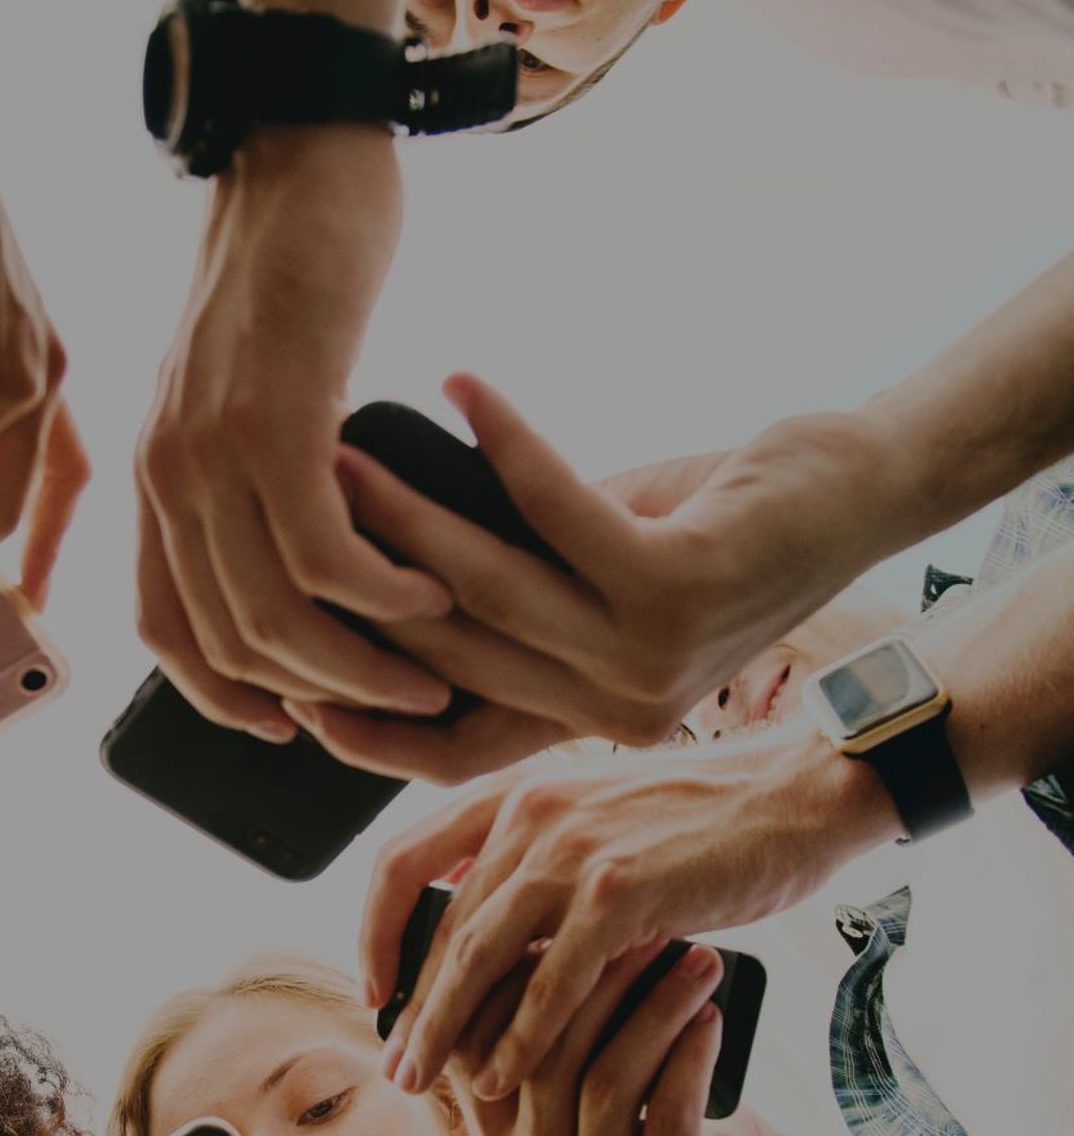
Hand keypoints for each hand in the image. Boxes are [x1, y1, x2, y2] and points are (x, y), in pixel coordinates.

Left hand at [135, 127, 450, 742]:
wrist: (293, 163)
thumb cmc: (287, 278)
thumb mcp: (245, 391)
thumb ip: (253, 476)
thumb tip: (311, 564)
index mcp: (156, 476)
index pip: (164, 628)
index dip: (223, 694)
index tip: (290, 724)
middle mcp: (166, 477)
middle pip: (228, 642)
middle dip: (320, 698)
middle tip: (400, 706)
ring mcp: (211, 452)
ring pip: (277, 618)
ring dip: (362, 665)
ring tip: (432, 669)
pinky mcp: (272, 422)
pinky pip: (323, 556)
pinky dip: (385, 594)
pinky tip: (433, 591)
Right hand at [297, 374, 881, 776]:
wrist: (854, 496)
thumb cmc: (708, 527)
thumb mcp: (592, 575)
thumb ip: (506, 590)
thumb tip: (380, 547)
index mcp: (589, 721)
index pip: (446, 753)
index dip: (358, 724)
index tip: (281, 669)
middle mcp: (616, 711)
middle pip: (444, 655)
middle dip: (359, 580)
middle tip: (297, 503)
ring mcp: (649, 659)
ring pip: (484, 587)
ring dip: (406, 512)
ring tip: (347, 454)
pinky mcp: (679, 585)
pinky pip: (556, 508)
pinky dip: (503, 438)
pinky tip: (464, 382)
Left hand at [360, 722, 895, 1101]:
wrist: (794, 792)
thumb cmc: (699, 817)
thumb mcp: (594, 815)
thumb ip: (534, 856)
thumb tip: (478, 920)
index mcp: (514, 792)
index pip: (404, 858)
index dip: (376, 927)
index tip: (376, 984)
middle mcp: (529, 811)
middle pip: (439, 922)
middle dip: (412, 1003)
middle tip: (397, 1061)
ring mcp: (573, 849)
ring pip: (479, 954)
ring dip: (446, 1027)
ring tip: (428, 1080)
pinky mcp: (621, 891)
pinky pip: (552, 979)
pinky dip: (522, 1037)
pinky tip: (505, 1077)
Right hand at [445, 943, 773, 1135]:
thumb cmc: (641, 1096)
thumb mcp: (576, 1060)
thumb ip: (532, 1013)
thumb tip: (517, 917)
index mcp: (497, 1129)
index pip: (482, 1044)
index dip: (523, 976)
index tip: (568, 915)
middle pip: (548, 1058)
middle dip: (601, 982)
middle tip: (648, 927)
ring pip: (608, 1083)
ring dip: (657, 1010)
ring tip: (698, 961)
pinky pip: (669, 1116)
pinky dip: (691, 1056)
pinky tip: (712, 1017)